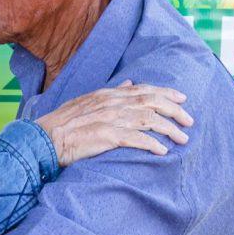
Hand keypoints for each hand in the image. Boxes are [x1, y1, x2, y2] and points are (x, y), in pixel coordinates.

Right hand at [36, 81, 192, 166]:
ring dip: (169, 129)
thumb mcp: (86, 102)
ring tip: (183, 139)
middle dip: (174, 110)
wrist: (43, 139)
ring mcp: (108, 119)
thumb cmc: (62, 124)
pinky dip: (152, 144)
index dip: (165, 93)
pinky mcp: (106, 136)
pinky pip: (136, 139)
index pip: (143, 89)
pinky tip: (163, 151)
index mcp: (106, 94)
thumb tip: (128, 83)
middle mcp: (111, 103)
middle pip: (151, 102)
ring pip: (148, 119)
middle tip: (190, 121)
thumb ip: (110, 93)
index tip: (182, 99)